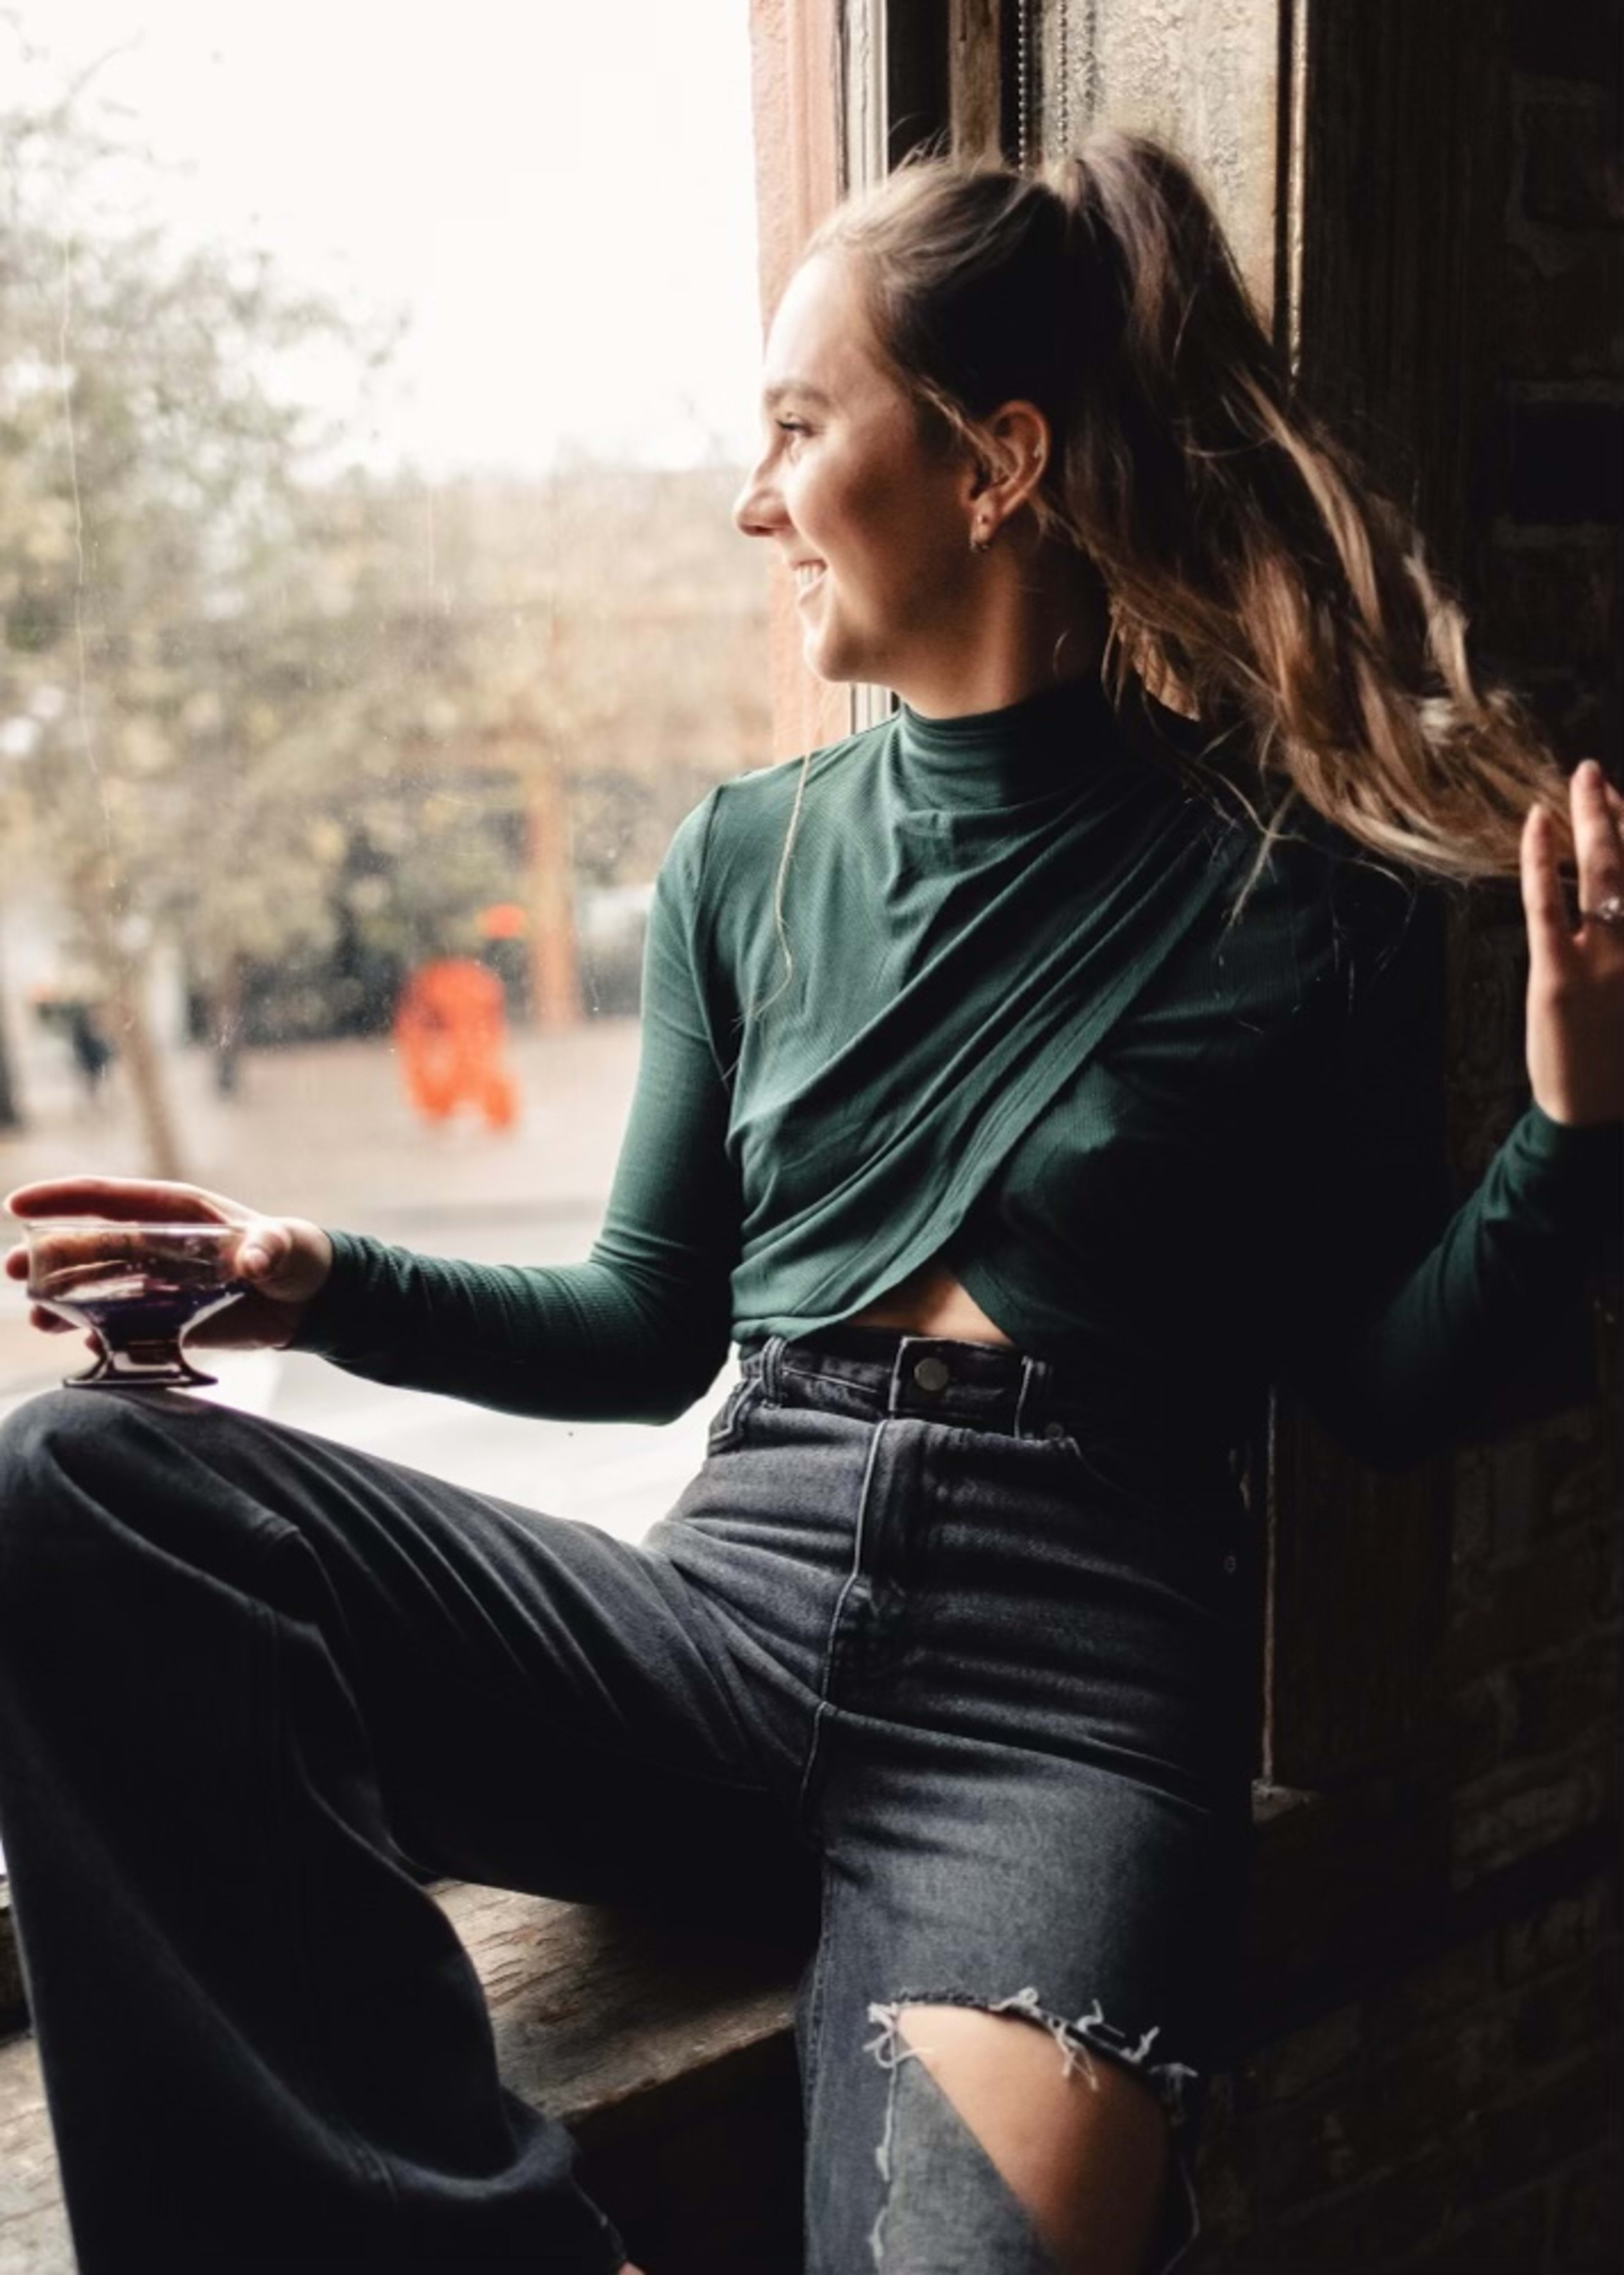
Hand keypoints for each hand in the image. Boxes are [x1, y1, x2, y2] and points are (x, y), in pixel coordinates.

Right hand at [3, 1176, 333, 1351]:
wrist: (306, 1302)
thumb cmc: (294, 1255)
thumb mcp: (284, 1247)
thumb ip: (268, 1249)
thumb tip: (254, 1260)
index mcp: (174, 1213)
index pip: (107, 1199)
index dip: (61, 1199)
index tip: (18, 1206)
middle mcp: (153, 1245)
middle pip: (86, 1247)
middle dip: (46, 1258)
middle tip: (12, 1272)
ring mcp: (152, 1283)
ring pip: (93, 1288)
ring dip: (61, 1300)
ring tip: (40, 1317)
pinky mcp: (161, 1320)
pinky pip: (119, 1327)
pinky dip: (101, 1335)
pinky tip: (88, 1344)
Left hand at [1520, 758, 1623, 1126]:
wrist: (1602, 1117)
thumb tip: (1621, 893)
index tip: (1623, 798)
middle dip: (1620, 809)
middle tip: (1597, 773)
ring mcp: (1608, 960)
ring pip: (1605, 872)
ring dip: (1592, 818)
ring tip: (1581, 779)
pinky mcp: (1559, 975)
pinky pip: (1548, 903)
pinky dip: (1543, 858)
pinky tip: (1539, 822)